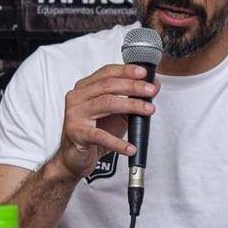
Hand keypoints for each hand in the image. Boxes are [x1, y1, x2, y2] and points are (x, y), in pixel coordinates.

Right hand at [50, 64, 158, 180]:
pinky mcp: (77, 133)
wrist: (74, 156)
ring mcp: (75, 115)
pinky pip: (100, 135)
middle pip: (107, 85)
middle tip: (150, 90)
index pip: (106, 73)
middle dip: (133, 86)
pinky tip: (130, 147)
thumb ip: (130, 97)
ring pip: (106, 103)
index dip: (126, 71)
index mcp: (84, 88)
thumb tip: (153, 85)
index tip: (144, 72)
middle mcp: (77, 98)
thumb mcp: (115, 112)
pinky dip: (118, 142)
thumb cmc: (94, 131)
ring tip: (148, 110)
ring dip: (131, 105)